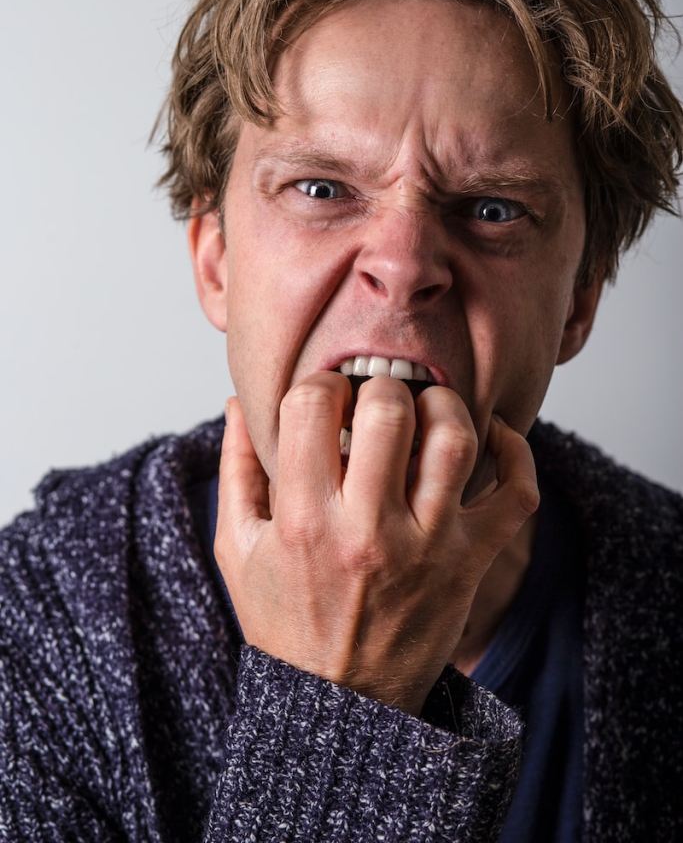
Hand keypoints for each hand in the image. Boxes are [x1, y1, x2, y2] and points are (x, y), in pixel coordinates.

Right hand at [214, 372, 538, 716]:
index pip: (312, 407)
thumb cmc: (287, 622)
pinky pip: (516, 495)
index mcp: (304, 520)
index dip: (319, 385)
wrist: (341, 705)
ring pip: (454, 440)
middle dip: (381, 387)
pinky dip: (516, 452)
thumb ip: (237, 470)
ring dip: (442, 406)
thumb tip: (238, 402)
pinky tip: (492, 436)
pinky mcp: (470, 563)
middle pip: (389, 411)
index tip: (325, 399)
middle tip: (376, 401)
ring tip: (426, 410)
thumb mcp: (238, 550)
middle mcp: (369, 530)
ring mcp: (428, 547)